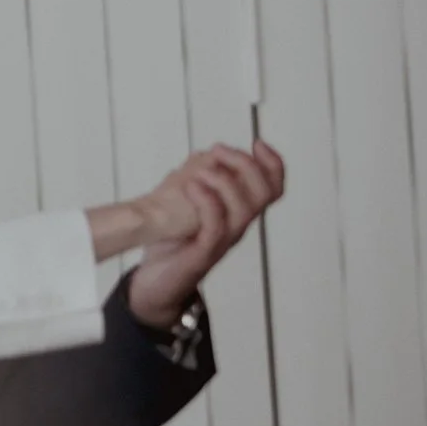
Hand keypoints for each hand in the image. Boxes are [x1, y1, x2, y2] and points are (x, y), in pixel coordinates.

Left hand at [128, 142, 286, 326]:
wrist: (152, 283)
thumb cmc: (171, 243)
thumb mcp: (187, 205)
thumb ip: (199, 181)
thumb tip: (206, 156)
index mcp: (237, 214)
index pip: (272, 188)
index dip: (274, 164)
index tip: (258, 142)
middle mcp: (237, 227)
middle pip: (264, 194)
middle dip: (245, 164)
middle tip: (219, 151)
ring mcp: (223, 242)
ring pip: (245, 210)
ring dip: (225, 181)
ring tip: (201, 170)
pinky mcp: (203, 254)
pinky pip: (216, 227)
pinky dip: (207, 203)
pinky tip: (192, 187)